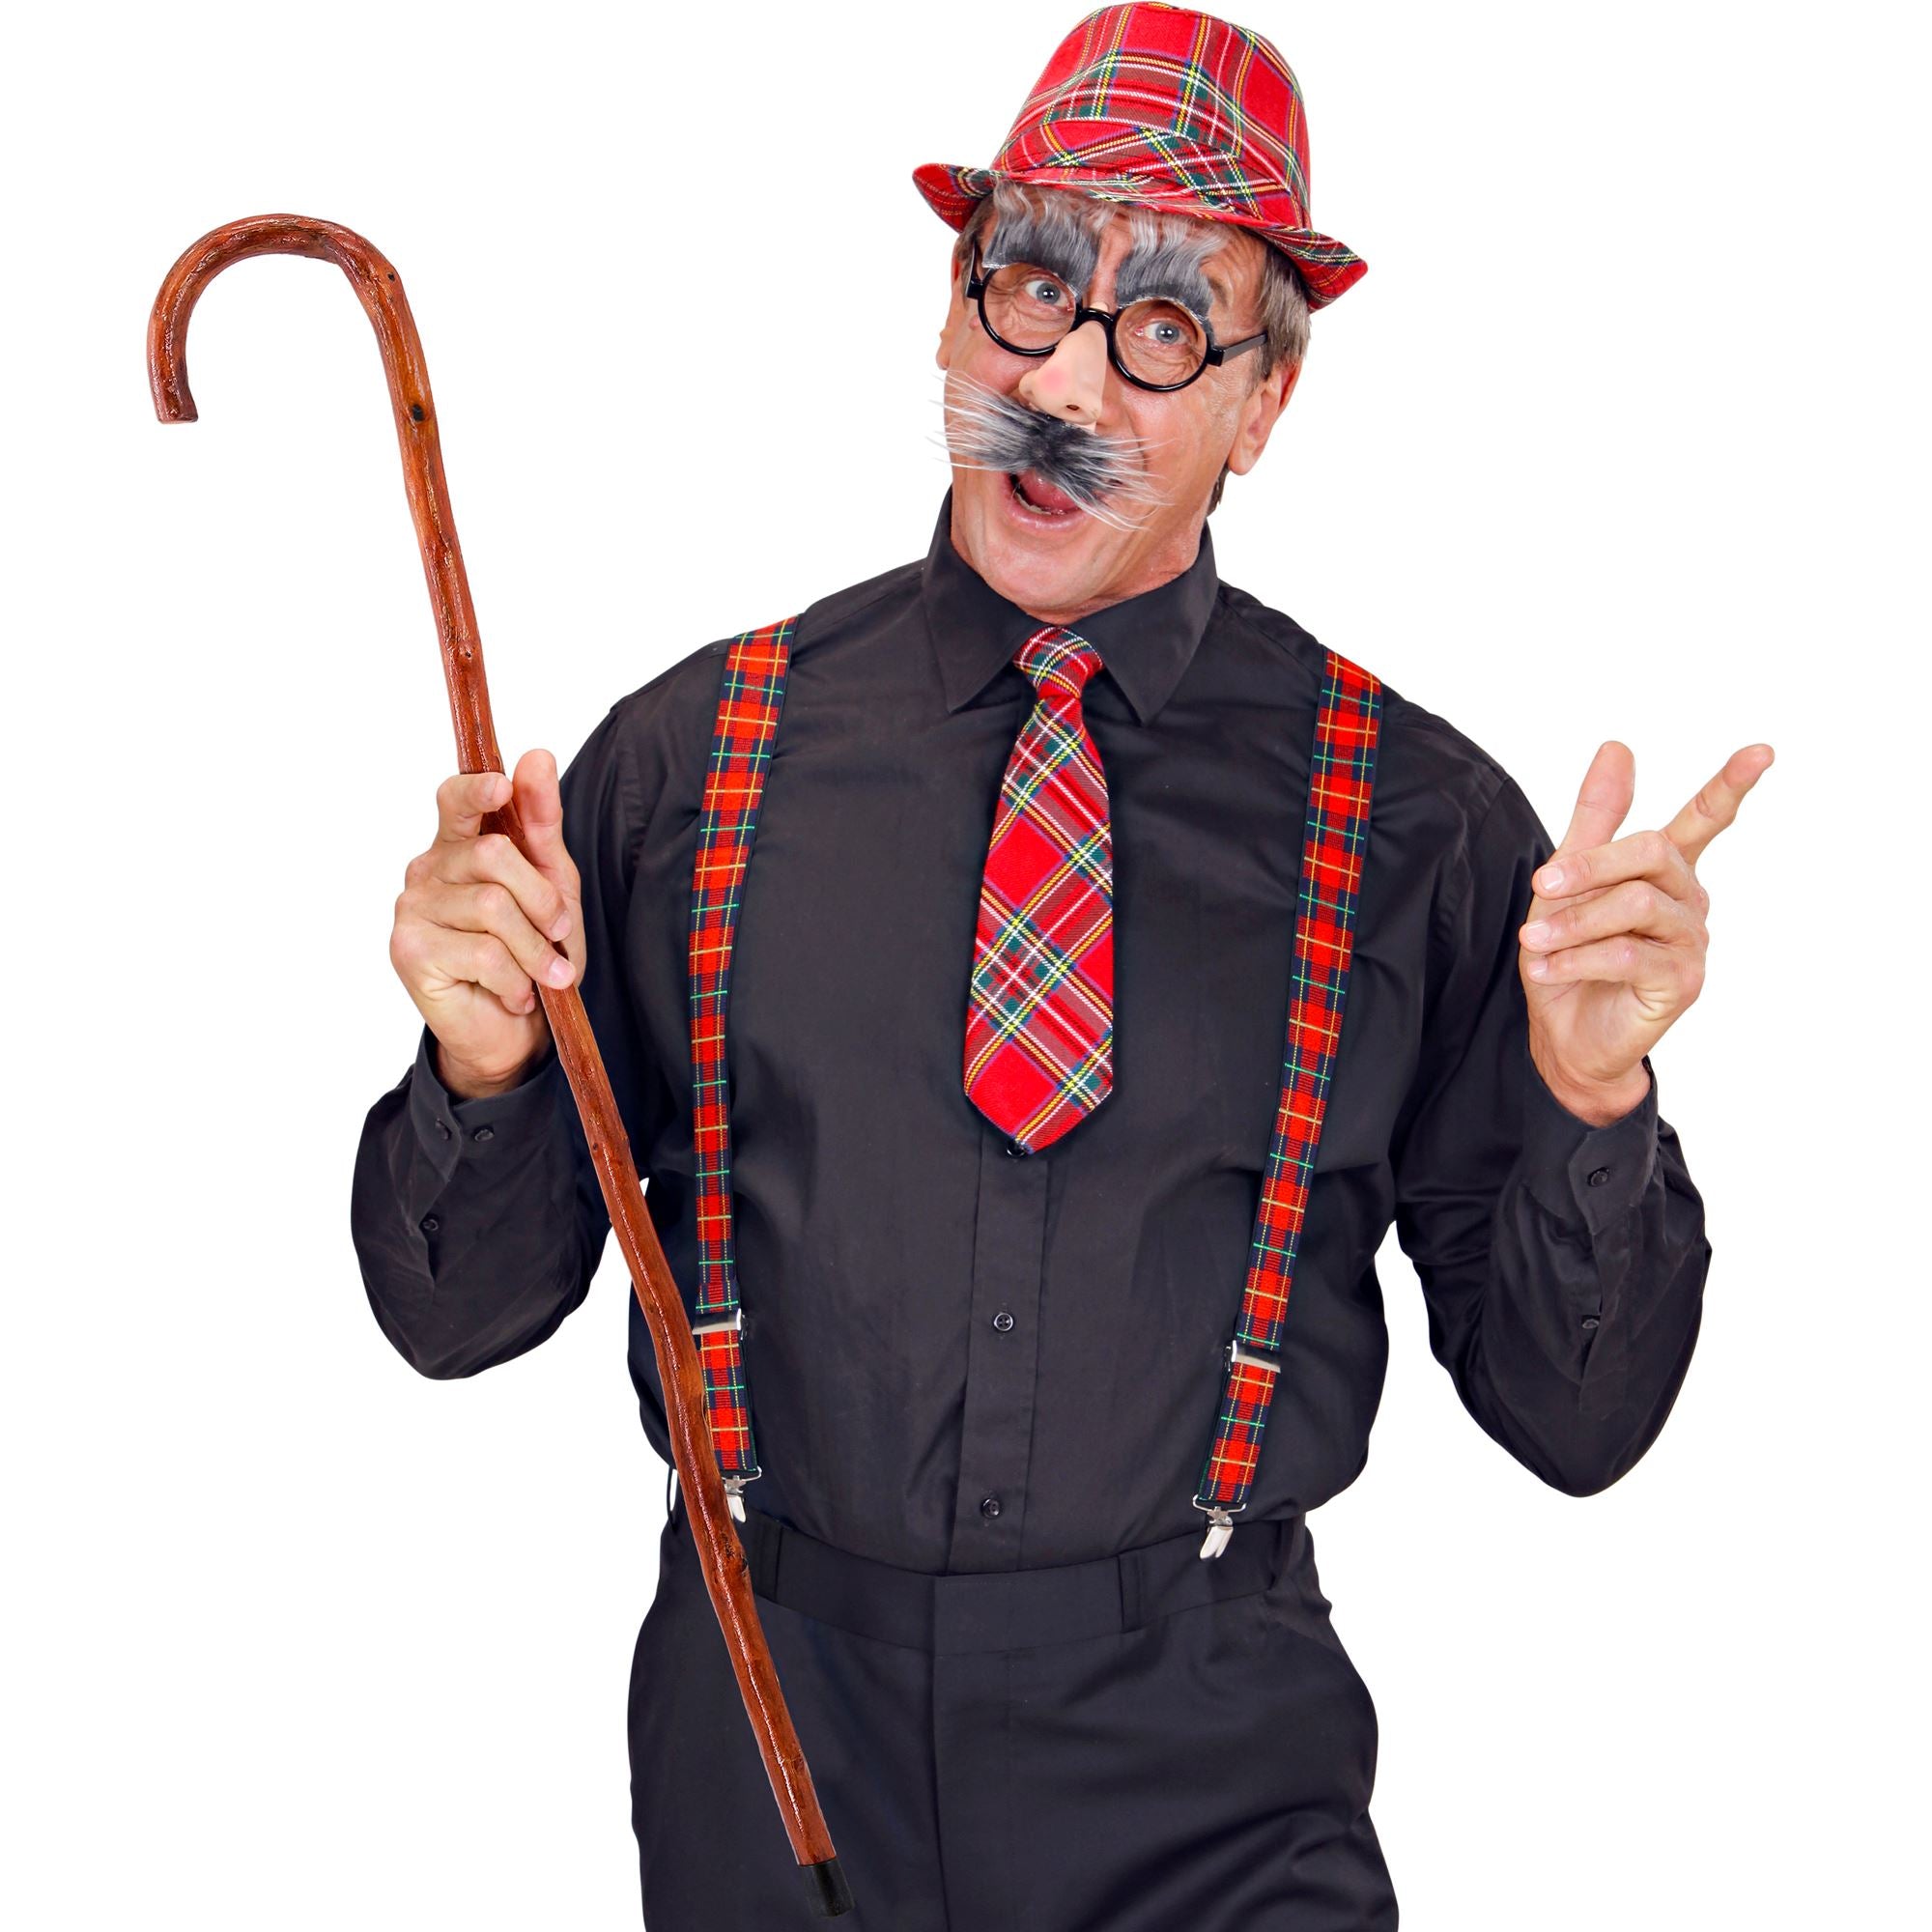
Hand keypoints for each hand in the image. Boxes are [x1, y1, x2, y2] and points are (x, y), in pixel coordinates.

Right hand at [388, 748, 585, 1099]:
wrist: (512, 1031)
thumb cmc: (531, 952)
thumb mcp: (553, 885)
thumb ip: (542, 825)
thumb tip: (538, 755)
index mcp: (460, 844)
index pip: (457, 800)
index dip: (477, 791)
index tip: (502, 787)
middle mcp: (428, 868)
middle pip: (494, 856)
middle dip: (543, 900)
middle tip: (557, 936)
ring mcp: (413, 908)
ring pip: (493, 908)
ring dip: (534, 950)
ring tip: (541, 974)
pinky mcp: (410, 951)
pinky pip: (483, 952)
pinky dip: (515, 979)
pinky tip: (514, 993)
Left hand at [1516, 740, 1773, 1125]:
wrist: (1564, 1035)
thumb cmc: (1569, 955)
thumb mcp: (1567, 882)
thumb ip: (1594, 819)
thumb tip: (1617, 746)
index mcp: (1666, 872)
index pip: (1704, 820)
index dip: (1730, 785)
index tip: (1762, 751)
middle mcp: (1689, 900)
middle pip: (1653, 852)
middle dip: (1591, 864)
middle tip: (1541, 884)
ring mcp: (1692, 941)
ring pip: (1636, 904)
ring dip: (1575, 920)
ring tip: (1533, 940)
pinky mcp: (1683, 981)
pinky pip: (1630, 953)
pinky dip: (1579, 956)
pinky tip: (1548, 966)